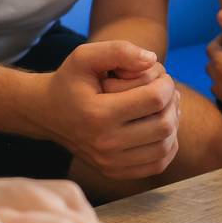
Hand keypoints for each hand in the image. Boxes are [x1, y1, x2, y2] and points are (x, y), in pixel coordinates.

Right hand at [42, 41, 179, 180]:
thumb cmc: (70, 81)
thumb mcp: (85, 56)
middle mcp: (105, 143)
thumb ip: (119, 50)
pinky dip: (168, 145)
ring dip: (173, 123)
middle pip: (164, 125)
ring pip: (165, 146)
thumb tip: (152, 60)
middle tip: (164, 91)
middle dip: (172, 102)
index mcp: (98, 114)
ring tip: (163, 107)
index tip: (160, 76)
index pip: (155, 99)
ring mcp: (110, 163)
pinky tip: (159, 127)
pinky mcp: (115, 172)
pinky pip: (158, 164)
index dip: (166, 83)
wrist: (48, 113)